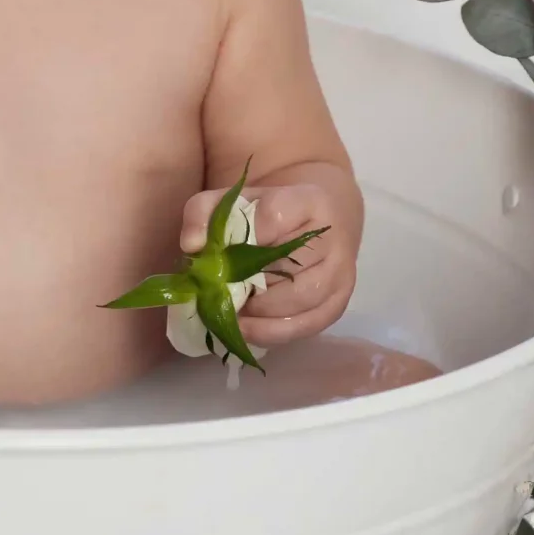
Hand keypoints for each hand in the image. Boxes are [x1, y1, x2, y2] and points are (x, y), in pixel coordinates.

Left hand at [177, 180, 350, 350]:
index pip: (275, 216)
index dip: (243, 238)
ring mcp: (341, 274)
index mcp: (309, 202)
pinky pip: (305, 326)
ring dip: (259, 313)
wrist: (310, 227)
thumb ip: (202, 213)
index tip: (221, 252)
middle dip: (247, 284)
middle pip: (288, 267)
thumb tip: (192, 246)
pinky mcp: (337, 304)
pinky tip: (247, 328)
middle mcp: (334, 239)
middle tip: (219, 292)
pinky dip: (271, 332)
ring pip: (300, 301)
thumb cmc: (265, 215)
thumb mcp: (231, 202)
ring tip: (232, 311)